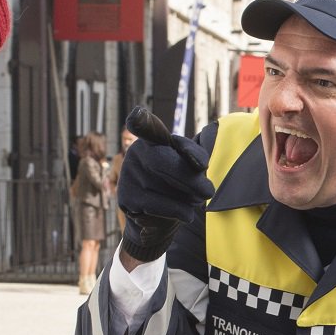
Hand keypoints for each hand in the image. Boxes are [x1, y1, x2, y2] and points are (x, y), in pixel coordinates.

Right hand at [117, 118, 210, 262]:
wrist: (161, 218)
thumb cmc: (180, 183)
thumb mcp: (191, 165)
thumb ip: (197, 156)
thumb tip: (201, 160)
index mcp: (154, 137)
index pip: (148, 127)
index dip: (142, 121)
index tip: (136, 116)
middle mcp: (137, 151)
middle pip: (164, 161)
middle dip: (190, 178)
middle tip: (209, 191)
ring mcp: (129, 174)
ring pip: (163, 185)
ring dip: (187, 198)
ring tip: (194, 201)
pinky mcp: (126, 197)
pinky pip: (158, 204)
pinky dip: (177, 210)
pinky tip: (187, 214)